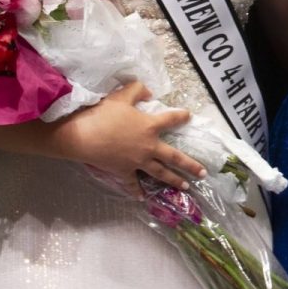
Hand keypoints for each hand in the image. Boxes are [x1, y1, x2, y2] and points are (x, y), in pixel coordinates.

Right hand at [59, 81, 203, 187]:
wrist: (84, 137)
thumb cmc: (103, 114)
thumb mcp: (121, 96)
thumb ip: (137, 90)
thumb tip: (149, 92)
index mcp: (150, 126)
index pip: (170, 119)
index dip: (181, 116)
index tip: (189, 116)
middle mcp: (149, 147)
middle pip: (174, 157)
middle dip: (190, 165)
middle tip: (203, 173)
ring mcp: (137, 162)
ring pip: (160, 173)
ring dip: (174, 180)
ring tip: (186, 186)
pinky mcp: (124, 172)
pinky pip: (132, 183)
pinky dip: (137, 191)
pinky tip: (142, 197)